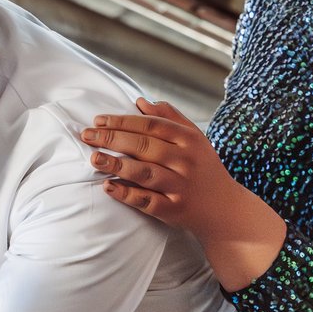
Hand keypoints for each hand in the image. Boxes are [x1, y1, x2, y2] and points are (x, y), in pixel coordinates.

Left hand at [80, 100, 286, 289]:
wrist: (225, 209)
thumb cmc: (204, 169)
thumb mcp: (195, 138)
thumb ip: (170, 117)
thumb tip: (140, 102)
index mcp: (188, 139)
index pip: (150, 125)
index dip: (122, 121)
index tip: (98, 120)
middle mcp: (185, 161)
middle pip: (144, 145)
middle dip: (112, 138)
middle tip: (87, 136)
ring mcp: (180, 186)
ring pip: (144, 172)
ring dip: (116, 164)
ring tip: (93, 159)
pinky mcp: (174, 210)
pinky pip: (147, 201)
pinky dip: (127, 194)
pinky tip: (108, 187)